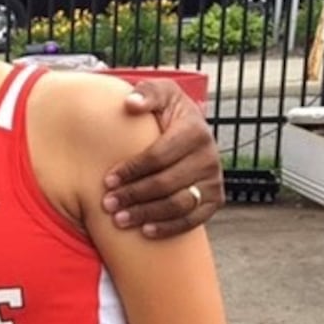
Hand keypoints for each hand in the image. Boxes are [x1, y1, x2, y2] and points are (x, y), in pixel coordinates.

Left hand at [103, 79, 223, 236]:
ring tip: (121, 220)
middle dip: (134, 196)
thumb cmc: (167, 112)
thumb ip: (146, 92)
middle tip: (108, 204)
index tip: (108, 181)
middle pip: (166, 183)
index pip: (158, 156)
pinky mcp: (215, 199)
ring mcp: (214, 180)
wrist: (190, 131)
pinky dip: (170, 228)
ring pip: (179, 204)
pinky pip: (193, 219)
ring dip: (147, 214)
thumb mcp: (160, 93)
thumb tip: (131, 103)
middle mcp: (209, 156)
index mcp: (195, 130)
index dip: (131, 170)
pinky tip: (146, 231)